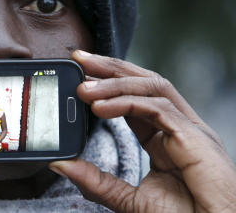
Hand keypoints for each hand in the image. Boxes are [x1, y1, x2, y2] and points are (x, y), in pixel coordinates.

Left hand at [50, 50, 235, 211]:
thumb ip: (95, 181)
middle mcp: (179, 127)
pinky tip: (100, 107)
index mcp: (166, 138)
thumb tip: (60, 164)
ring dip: (114, 82)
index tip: (79, 75)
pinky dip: (126, 102)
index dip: (107, 84)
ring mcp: (190, 130)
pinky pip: (158, 107)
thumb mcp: (128, 199)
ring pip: (152, 87)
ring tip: (83, 86)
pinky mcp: (196, 137)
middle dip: (109, 68)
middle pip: (144, 83)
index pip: (135, 98)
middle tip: (79, 59)